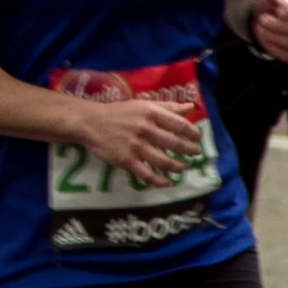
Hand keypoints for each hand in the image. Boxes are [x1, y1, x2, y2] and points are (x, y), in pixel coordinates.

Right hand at [75, 96, 208, 189]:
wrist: (90, 123)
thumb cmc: (119, 113)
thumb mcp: (143, 105)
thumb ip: (167, 107)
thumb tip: (191, 107)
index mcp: (151, 113)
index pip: (180, 125)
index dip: (193, 133)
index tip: (197, 138)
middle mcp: (145, 129)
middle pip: (175, 144)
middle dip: (189, 151)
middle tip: (195, 154)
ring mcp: (136, 146)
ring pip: (164, 162)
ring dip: (178, 167)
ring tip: (183, 167)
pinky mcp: (126, 160)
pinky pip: (148, 175)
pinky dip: (160, 181)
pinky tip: (167, 182)